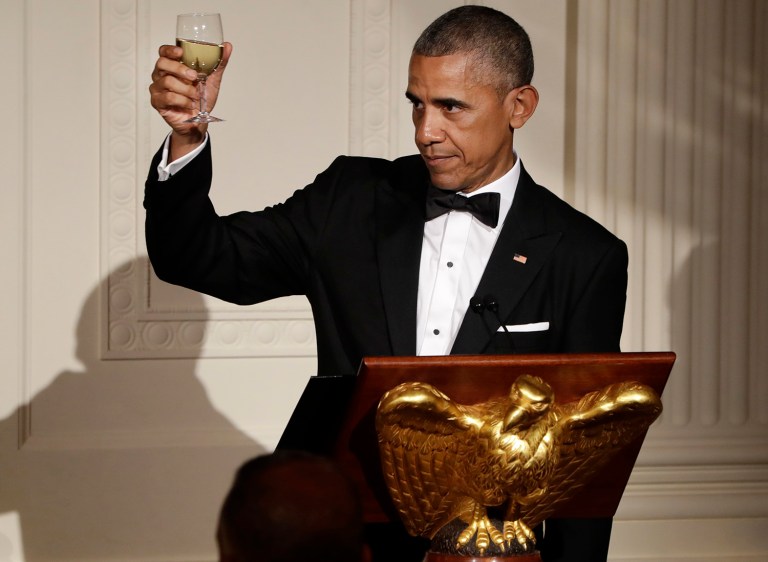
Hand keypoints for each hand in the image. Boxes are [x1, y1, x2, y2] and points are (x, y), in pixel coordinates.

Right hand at [149, 42, 232, 156]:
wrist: (200, 121)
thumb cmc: (202, 99)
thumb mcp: (212, 80)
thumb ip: (218, 63)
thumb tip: (227, 46)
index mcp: (172, 66)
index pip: (163, 52)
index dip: (169, 50)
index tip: (181, 52)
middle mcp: (161, 75)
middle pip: (162, 63)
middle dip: (179, 69)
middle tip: (194, 77)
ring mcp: (157, 88)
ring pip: (166, 81)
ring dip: (185, 89)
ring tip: (196, 96)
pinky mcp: (157, 102)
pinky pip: (167, 97)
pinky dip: (182, 100)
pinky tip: (190, 104)